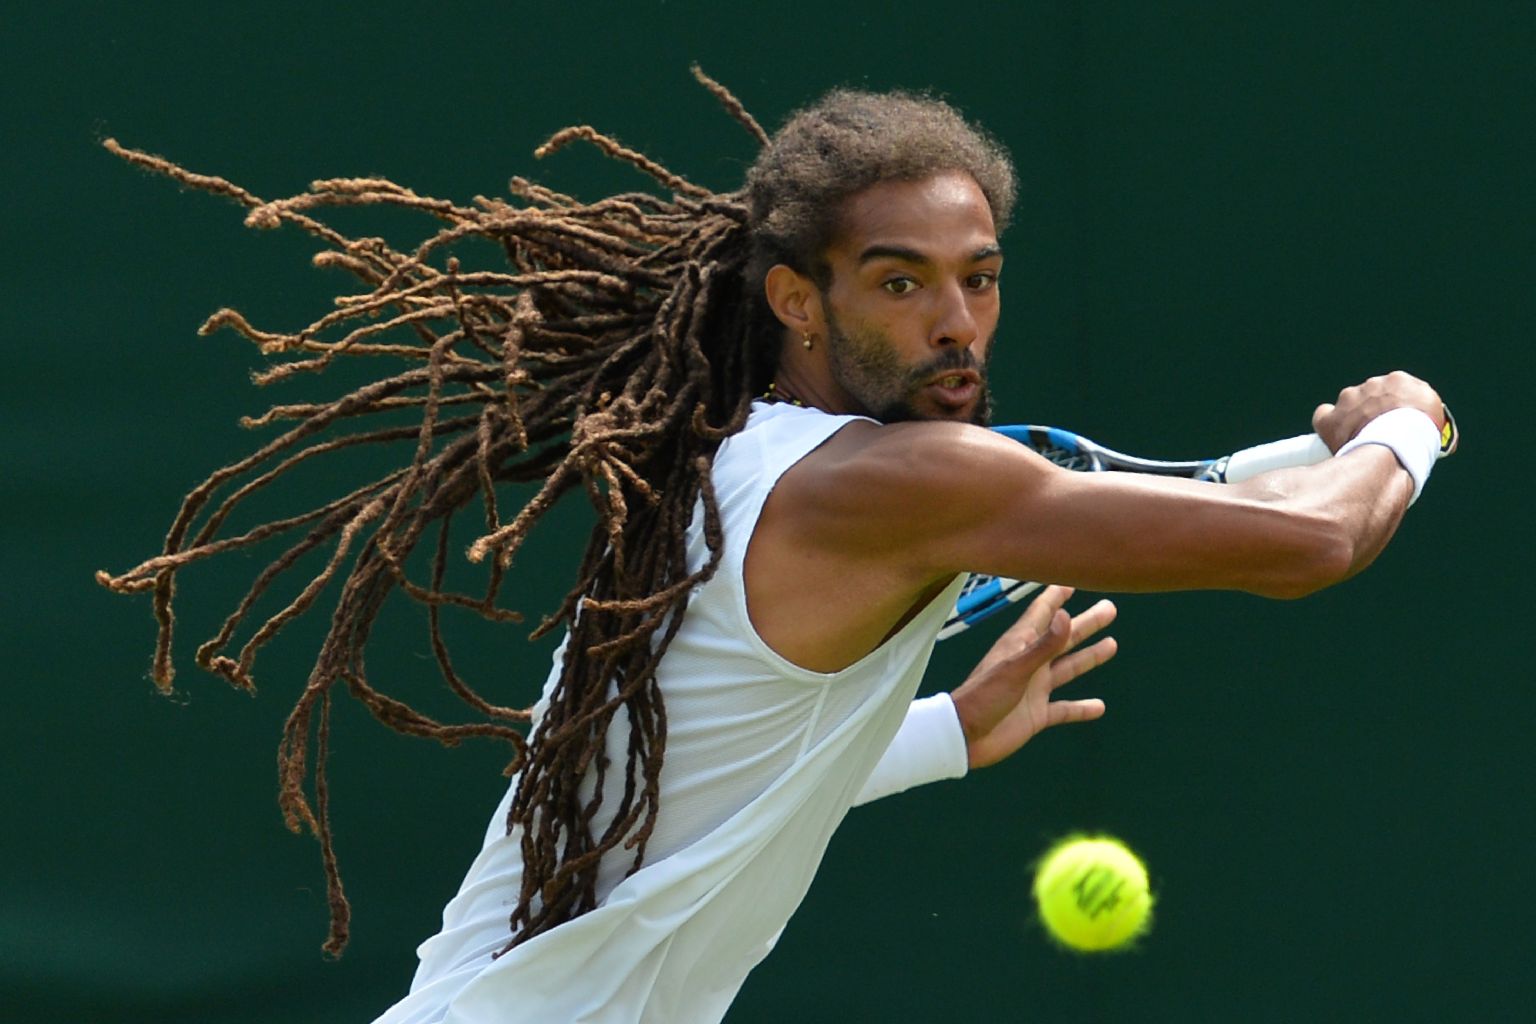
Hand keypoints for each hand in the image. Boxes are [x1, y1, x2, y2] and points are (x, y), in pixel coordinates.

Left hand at [949, 585, 1117, 769]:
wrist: (965, 737)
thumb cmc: (982, 697)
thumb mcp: (1015, 668)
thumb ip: (1043, 645)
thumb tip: (1065, 616)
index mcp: (1019, 645)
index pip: (1041, 614)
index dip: (1055, 597)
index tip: (1072, 580)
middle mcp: (1029, 663)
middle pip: (1063, 638)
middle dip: (1085, 624)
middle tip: (1109, 609)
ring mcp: (1034, 689)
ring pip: (1068, 668)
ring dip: (1088, 657)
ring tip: (1112, 644)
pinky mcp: (1037, 714)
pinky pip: (1064, 709)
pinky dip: (1081, 708)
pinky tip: (1099, 707)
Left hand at [1312, 371, 1445, 451]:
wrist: (1395, 447)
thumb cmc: (1421, 437)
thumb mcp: (1437, 422)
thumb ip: (1426, 415)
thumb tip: (1423, 426)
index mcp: (1400, 381)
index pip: (1397, 391)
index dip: (1396, 408)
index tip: (1399, 422)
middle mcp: (1372, 384)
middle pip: (1372, 396)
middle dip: (1375, 412)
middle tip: (1382, 433)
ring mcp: (1349, 399)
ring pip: (1349, 404)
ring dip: (1353, 418)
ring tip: (1364, 440)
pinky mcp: (1331, 417)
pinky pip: (1324, 415)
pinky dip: (1329, 424)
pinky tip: (1336, 435)